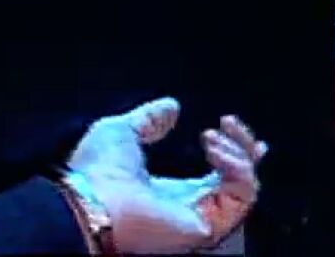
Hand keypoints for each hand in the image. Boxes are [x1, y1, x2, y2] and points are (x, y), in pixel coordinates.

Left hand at [65, 97, 269, 253]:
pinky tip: (215, 149)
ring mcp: (201, 219)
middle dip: (243, 148)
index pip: (217, 175)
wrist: (89, 200)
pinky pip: (242, 197)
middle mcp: (191, 207)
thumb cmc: (95, 173)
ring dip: (238, 153)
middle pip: (239, 180)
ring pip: (246, 187)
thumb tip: (171, 107)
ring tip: (212, 137)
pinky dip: (238, 168)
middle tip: (230, 123)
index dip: (232, 150)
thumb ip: (149, 119)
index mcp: (172, 192)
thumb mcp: (122, 131)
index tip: (231, 125)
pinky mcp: (208, 226)